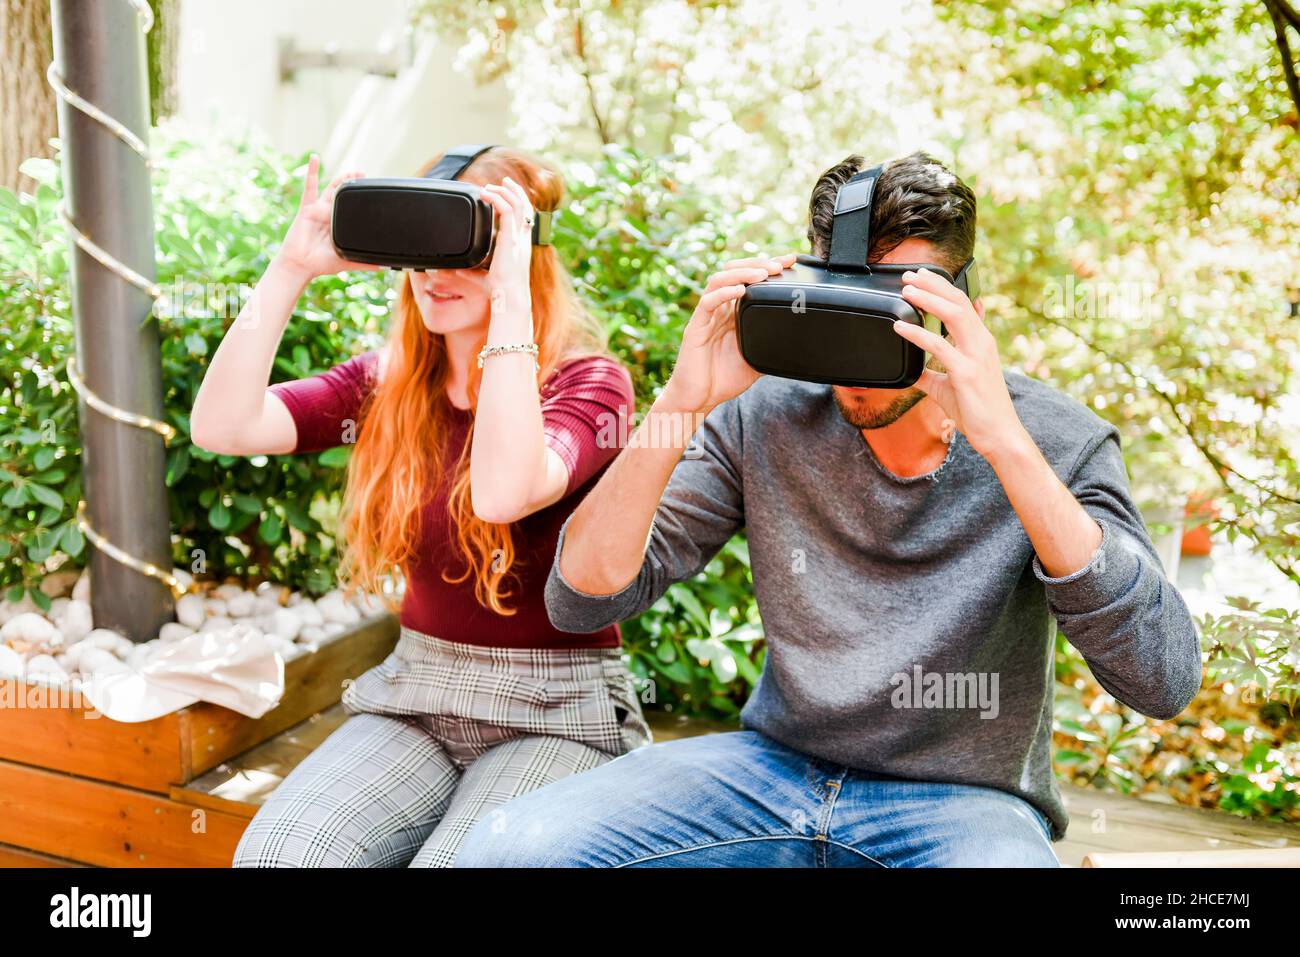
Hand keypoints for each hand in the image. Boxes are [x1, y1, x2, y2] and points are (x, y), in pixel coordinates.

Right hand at [277, 154, 378, 279]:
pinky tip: (315, 157)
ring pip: (331, 190)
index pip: (352, 209)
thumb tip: (383, 268)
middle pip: (343, 196)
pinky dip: (312, 171)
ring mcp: (318, 210)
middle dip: (353, 185)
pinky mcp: (307, 207)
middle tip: (365, 175)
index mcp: (338, 225)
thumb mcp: (347, 262)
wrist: (301, 265)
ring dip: (341, 179)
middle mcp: (329, 216)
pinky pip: (310, 186)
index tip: (372, 191)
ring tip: (353, 171)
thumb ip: (363, 262)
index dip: (360, 200)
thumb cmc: (320, 264)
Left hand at [479, 177, 535, 328]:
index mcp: (519, 246)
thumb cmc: (499, 292)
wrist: (507, 297)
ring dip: (504, 191)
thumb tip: (458, 269)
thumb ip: (472, 272)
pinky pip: (508, 210)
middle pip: (525, 206)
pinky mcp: (511, 237)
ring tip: (490, 187)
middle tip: (503, 181)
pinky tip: (486, 195)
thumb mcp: (483, 278)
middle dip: (515, 190)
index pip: (524, 218)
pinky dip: (497, 198)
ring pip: (518, 203)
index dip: (518, 203)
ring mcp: (518, 237)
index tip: (506, 194)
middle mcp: (522, 239)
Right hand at [660, 253, 797, 413]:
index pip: (748, 280)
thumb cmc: (722, 380)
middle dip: (757, 263)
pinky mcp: (695, 328)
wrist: (697, 400)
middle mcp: (719, 309)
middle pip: (734, 271)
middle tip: (779, 264)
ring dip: (742, 272)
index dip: (767, 266)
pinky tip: (739, 289)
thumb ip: (771, 347)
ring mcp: (706, 317)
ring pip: (720, 281)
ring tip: (763, 273)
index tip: (790, 261)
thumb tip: (799, 345)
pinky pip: (707, 303)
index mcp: (732, 313)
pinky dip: (724, 293)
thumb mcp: (756, 360)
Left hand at [892, 267, 1027, 459]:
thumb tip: (912, 371)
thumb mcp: (949, 386)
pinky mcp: (966, 372)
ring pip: (953, 314)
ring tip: (906, 290)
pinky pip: (939, 346)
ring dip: (927, 298)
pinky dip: (917, 333)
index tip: (922, 277)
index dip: (942, 287)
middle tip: (909, 274)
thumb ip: (931, 374)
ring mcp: (976, 356)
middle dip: (933, 284)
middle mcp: (981, 343)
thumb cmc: (977, 411)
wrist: (999, 434)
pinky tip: (899, 327)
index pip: (963, 303)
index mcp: (980, 342)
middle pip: (958, 301)